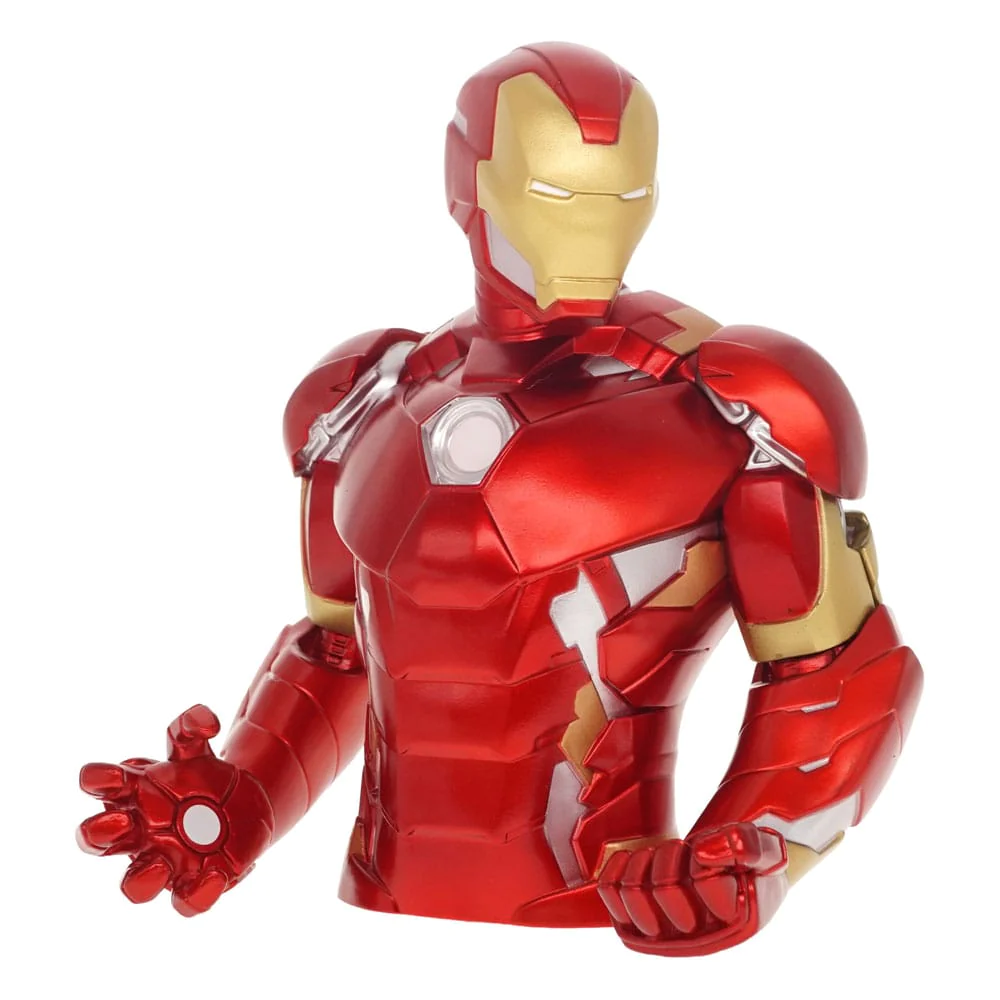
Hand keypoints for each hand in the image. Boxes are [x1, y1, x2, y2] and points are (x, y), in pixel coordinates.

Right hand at [77, 705, 272, 915]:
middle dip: (98, 834)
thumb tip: (204, 719)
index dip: (97, 780)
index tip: (106, 777)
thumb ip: (193, 728)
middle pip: (97, 841)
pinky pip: (185, 900)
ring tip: (162, 864)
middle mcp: (139, 832)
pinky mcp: (194, 882)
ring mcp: (164, 861)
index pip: (101, 785)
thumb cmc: (202, 778)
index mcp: (134, 793)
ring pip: (135, 884)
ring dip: (142, 879)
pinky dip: (197, 892)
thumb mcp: (197, 750)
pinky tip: (216, 874)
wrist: (243, 806)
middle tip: (121, 822)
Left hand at [597, 823, 787, 955]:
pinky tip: (633, 857)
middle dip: (672, 857)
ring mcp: (665, 934)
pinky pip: (611, 894)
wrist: (731, 880)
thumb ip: (746, 846)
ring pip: (633, 893)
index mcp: (735, 922)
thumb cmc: (749, 866)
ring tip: (661, 854)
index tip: (705, 852)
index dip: (703, 857)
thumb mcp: (767, 850)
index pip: (709, 884)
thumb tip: (704, 853)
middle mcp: (698, 937)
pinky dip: (615, 868)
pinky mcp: (636, 926)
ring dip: (644, 861)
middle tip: (683, 850)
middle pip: (665, 889)